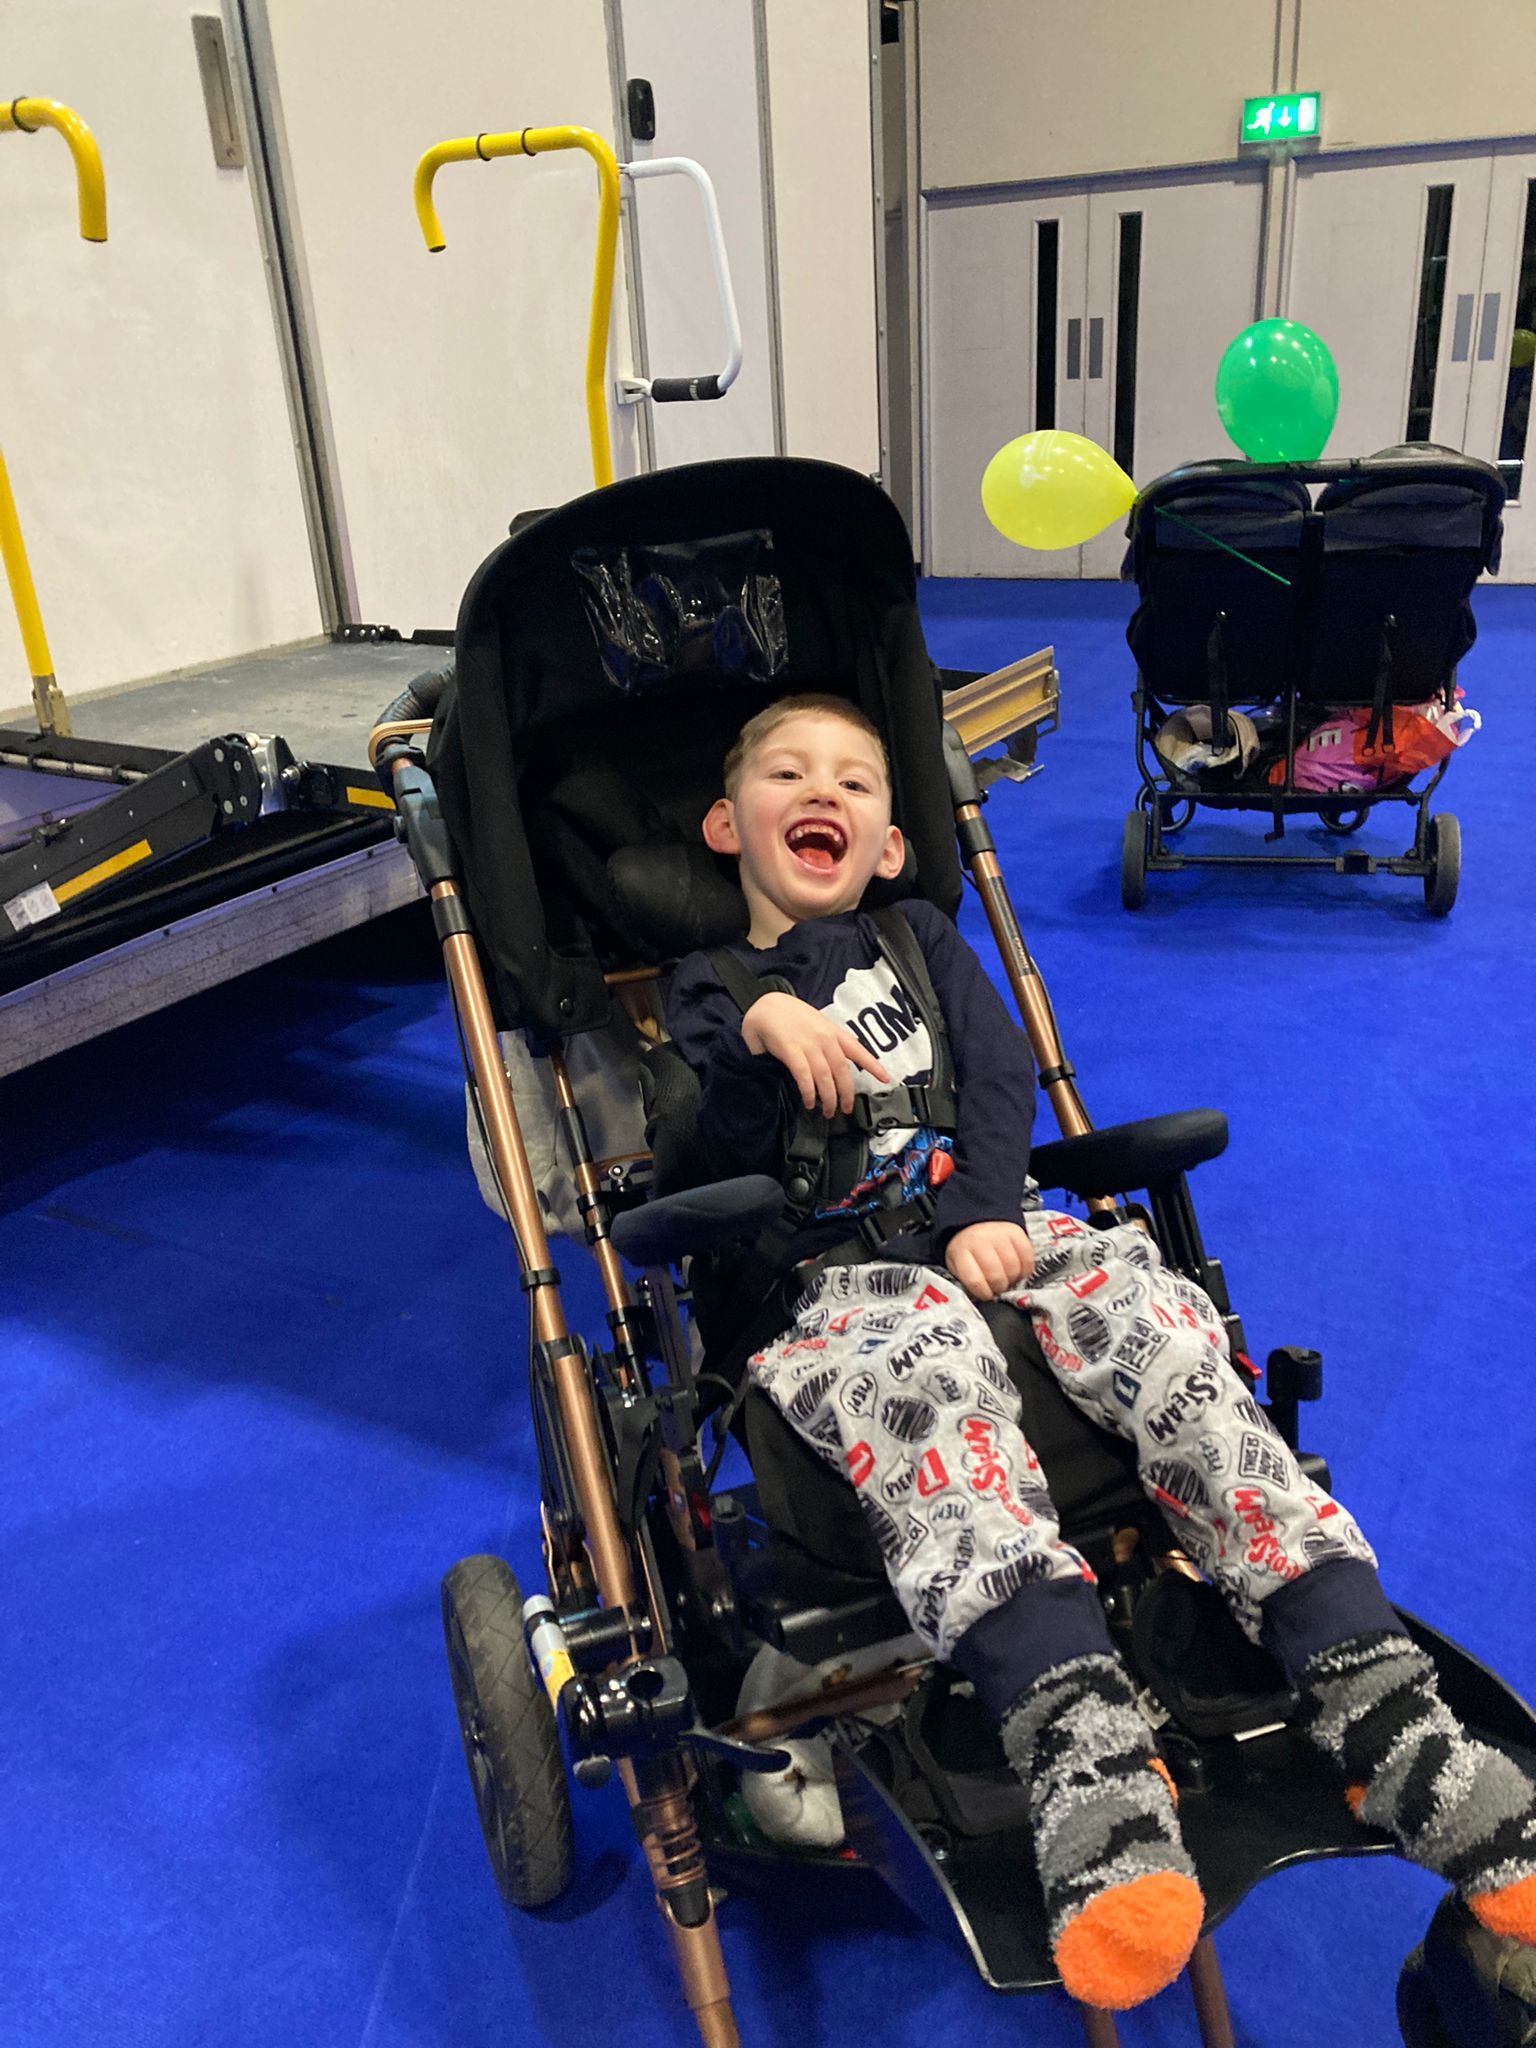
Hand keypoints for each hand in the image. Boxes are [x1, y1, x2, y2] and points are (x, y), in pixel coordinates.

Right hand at [741, 991, 890, 1117]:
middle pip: (842, 1070)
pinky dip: (809, 1092)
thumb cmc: (789, 1017)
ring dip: (828, 1098)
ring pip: (825, 1076)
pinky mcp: (790, 1050)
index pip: (858, 1050)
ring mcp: (807, 1044)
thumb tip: (835, 1070)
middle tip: (846, 1109)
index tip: (885, 1079)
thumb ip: (827, 1044)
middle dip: (846, 1094)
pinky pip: (804, 1076)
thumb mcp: (815, 1025)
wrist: (765, 1005)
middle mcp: (824, 1038)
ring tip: (827, 1111)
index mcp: (832, 1031)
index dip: (873, 1065)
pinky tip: (809, 1102)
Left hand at [945, 1220, 1034, 1300]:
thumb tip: (980, 1302)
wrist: (975, 1225)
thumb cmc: (968, 1252)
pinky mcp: (1016, 1232)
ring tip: (1007, 1279)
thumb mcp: (958, 1267)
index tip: (986, 1295)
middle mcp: (980, 1240)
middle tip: (998, 1287)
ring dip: (1013, 1279)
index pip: (974, 1280)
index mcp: (961, 1252)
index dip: (983, 1293)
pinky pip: (1027, 1258)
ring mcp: (999, 1234)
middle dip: (999, 1288)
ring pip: (1013, 1268)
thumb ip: (967, 1284)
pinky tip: (1018, 1271)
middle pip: (996, 1275)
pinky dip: (1025, 1270)